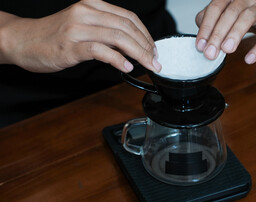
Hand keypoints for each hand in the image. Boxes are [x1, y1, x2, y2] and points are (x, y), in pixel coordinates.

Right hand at [0, 0, 160, 72]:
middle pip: (127, 28)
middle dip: (147, 46)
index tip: (154, 49)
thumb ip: (105, 32)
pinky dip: (117, 59)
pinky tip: (127, 67)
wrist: (24, 40)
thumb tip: (131, 47)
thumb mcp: (84, 26)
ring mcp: (78, 28)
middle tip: (156, 61)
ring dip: (139, 53)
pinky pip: (100, 50)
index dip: (146, 34)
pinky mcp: (71, 45)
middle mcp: (87, 13)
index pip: (129, 17)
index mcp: (93, 6)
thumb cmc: (54, 35)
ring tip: (149, 65)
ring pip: (118, 37)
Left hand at [195, 0, 255, 63]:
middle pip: (230, 13)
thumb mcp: (225, 11)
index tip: (200, 46)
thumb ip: (210, 20)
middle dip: (218, 34)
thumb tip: (202, 40)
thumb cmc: (243, 10)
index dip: (206, 27)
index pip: (215, 8)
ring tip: (227, 50)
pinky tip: (249, 59)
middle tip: (210, 53)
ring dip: (235, 34)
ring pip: (248, 18)